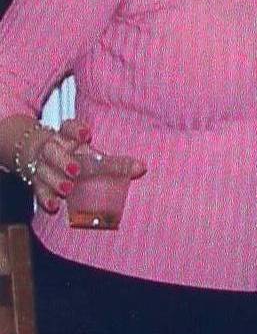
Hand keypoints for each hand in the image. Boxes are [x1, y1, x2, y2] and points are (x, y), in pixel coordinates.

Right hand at [29, 119, 146, 213]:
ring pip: (43, 170)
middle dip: (63, 160)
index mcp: (67, 138)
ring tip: (67, 189)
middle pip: (52, 150)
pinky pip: (38, 189)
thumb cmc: (73, 155)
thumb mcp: (91, 155)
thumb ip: (115, 163)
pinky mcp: (36, 181)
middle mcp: (53, 150)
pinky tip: (53, 205)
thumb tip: (142, 168)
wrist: (37, 156)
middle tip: (76, 170)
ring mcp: (42, 165)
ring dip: (55, 180)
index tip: (86, 134)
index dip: (76, 129)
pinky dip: (45, 197)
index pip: (68, 128)